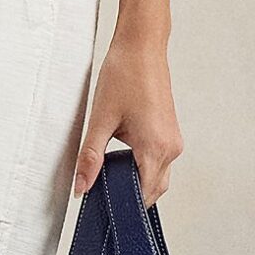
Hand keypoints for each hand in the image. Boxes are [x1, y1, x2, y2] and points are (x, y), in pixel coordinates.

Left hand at [72, 21, 181, 203]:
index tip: (103, 208)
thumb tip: (81, 186)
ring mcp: (173, 140)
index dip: (122, 205)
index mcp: (156, 147)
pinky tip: (121, 160)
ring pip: (157, 177)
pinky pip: (159, 162)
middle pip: (152, 190)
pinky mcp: (170, 133)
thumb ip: (90, 157)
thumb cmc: (125, 75)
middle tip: (101, 193)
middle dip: (129, 195)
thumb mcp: (101, 119)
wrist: (142, 47)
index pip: (142, 195)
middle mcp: (171, 148)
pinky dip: (142, 167)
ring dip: (136, 180)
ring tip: (109, 174)